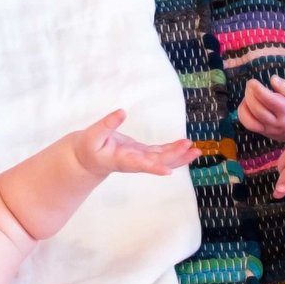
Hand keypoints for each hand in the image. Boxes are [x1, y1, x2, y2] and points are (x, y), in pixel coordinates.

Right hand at [71, 109, 197, 176]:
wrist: (88, 160)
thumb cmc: (88, 148)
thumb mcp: (91, 135)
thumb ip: (106, 125)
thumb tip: (122, 112)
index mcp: (121, 160)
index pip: (140, 165)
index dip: (154, 168)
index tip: (168, 171)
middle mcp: (134, 161)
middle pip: (157, 161)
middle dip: (175, 156)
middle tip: (191, 148)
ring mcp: (140, 158)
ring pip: (162, 159)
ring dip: (179, 156)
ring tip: (197, 151)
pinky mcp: (142, 153)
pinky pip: (160, 153)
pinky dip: (174, 150)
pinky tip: (186, 146)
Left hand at [237, 73, 284, 140]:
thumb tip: (272, 79)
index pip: (269, 100)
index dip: (257, 89)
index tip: (253, 81)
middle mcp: (278, 122)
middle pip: (257, 109)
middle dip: (249, 94)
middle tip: (251, 85)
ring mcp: (270, 130)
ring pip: (249, 120)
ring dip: (244, 105)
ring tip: (250, 96)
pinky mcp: (265, 133)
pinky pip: (249, 125)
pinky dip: (244, 113)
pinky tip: (249, 105)